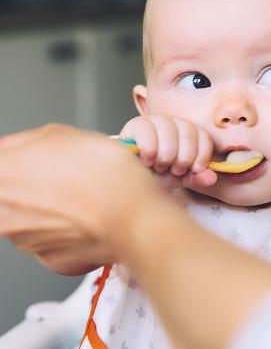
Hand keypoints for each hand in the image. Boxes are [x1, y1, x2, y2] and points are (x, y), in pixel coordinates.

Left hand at [0, 124, 165, 274]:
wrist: (133, 213)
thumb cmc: (103, 174)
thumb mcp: (60, 133)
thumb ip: (24, 142)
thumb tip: (15, 148)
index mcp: (1, 179)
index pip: (1, 163)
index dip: (21, 159)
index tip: (33, 160)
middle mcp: (4, 216)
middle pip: (11, 194)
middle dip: (34, 184)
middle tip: (65, 174)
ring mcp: (27, 242)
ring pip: (35, 218)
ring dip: (53, 207)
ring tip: (84, 194)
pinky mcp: (52, 260)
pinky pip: (56, 239)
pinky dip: (70, 228)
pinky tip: (88, 214)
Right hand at [120, 115, 217, 188]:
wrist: (132, 175)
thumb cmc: (158, 173)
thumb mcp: (180, 177)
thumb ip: (196, 177)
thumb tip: (211, 177)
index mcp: (189, 131)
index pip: (204, 136)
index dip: (202, 156)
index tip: (194, 170)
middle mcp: (175, 121)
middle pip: (188, 135)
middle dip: (182, 159)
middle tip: (173, 169)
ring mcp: (155, 120)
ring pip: (169, 134)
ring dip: (165, 157)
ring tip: (158, 166)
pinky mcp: (136, 124)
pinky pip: (148, 134)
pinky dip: (150, 152)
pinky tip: (147, 161)